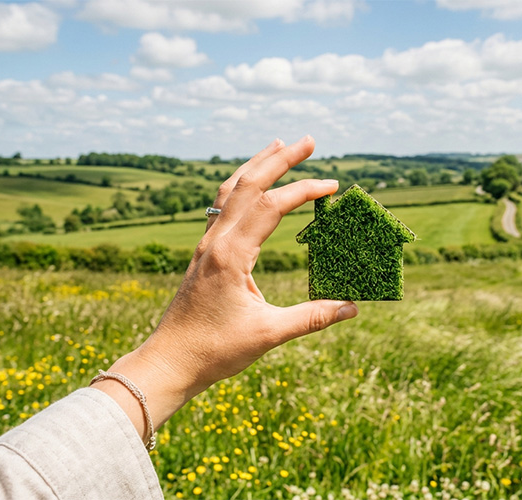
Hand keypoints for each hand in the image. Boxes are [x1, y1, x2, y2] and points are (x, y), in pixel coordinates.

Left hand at [93, 136, 358, 440]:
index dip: (304, 191)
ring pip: (230, 189)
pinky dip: (241, 185)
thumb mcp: (268, 334)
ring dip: (256, 164)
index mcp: (231, 255)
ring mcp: (206, 244)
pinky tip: (250, 184)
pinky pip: (221, 206)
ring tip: (278, 145)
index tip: (333, 187)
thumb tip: (352, 308)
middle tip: (309, 140)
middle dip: (280, 159)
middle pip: (248, 184)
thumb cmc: (214, 350)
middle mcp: (216, 241)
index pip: (271, 207)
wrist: (169, 361)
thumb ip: (312, 317)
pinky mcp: (204, 252)